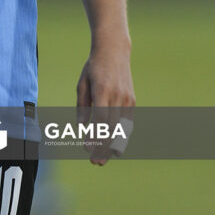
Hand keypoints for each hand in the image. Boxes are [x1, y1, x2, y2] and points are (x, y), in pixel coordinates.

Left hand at [76, 43, 134, 165]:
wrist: (114, 52)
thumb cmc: (93, 68)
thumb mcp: (82, 84)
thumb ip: (82, 106)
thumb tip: (81, 128)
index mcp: (102, 90)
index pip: (100, 119)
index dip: (94, 136)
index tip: (86, 149)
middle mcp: (117, 96)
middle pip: (111, 127)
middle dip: (103, 147)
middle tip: (95, 162)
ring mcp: (127, 99)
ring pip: (121, 128)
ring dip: (112, 146)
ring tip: (103, 160)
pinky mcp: (132, 101)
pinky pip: (127, 123)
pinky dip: (121, 136)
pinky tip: (114, 148)